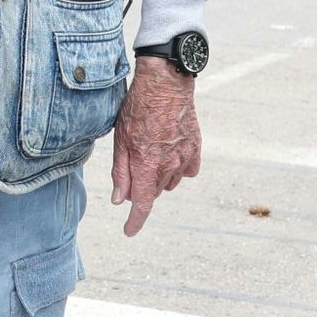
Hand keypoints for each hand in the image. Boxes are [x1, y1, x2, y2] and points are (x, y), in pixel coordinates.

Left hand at [110, 56, 201, 236]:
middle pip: (153, 192)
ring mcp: (185, 159)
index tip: (129, 231)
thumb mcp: (120, 141)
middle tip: (132, 163)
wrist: (166, 85)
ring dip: (158, 178)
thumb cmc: (137, 110)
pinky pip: (187, 171)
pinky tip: (169, 153)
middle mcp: (169, 167)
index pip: (142, 205)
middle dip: (141, 187)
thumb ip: (121, 173)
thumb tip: (120, 201)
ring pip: (169, 183)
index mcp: (147, 166)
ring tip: (150, 153)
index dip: (135, 221)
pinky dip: (177, 169)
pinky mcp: (196, 149)